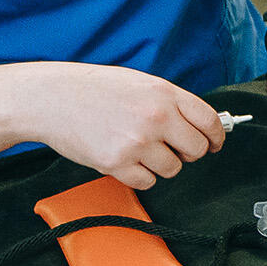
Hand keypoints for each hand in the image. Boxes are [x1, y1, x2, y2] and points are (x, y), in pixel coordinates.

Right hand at [25, 63, 225, 189]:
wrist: (49, 98)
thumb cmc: (93, 89)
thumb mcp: (140, 83)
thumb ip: (171, 102)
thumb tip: (200, 123)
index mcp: (164, 94)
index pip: (209, 121)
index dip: (217, 136)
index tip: (214, 144)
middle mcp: (155, 117)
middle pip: (196, 150)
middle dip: (189, 153)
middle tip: (173, 148)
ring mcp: (136, 142)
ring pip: (173, 169)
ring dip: (161, 164)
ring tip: (139, 149)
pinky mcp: (117, 163)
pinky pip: (147, 182)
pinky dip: (140, 176)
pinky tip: (125, 159)